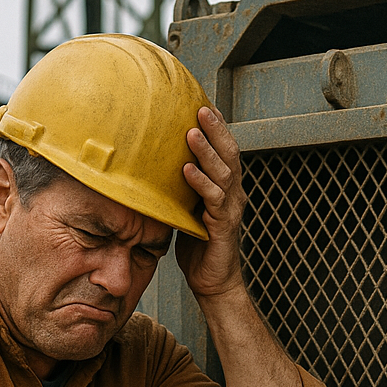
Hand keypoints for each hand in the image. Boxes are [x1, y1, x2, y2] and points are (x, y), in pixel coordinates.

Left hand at [178, 106, 247, 299]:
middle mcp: (232, 194)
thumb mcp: (186, 210)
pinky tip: (187, 170)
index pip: (224, 151)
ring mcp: (230, 210)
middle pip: (229, 154)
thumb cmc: (198, 246)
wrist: (213, 282)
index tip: (203, 104)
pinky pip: (213, 200)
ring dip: (207, 151)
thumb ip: (179, 189)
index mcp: (225, 188)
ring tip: (192, 132)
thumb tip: (154, 168)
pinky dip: (200, 183)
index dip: (217, 128)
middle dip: (216, 129)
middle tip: (201, 107)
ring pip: (223, 173)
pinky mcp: (223, 227)